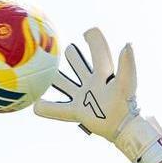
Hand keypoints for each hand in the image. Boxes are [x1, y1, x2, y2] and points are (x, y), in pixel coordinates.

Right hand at [34, 27, 161, 162]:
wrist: (123, 129)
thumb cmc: (125, 104)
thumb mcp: (126, 83)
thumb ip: (127, 65)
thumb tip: (127, 44)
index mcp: (103, 72)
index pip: (98, 50)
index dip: (94, 39)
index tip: (87, 33)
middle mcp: (92, 82)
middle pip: (78, 63)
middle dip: (71, 54)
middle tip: (59, 47)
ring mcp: (83, 97)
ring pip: (64, 83)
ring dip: (54, 77)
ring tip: (40, 70)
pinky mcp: (77, 112)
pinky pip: (57, 109)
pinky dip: (46, 107)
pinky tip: (34, 105)